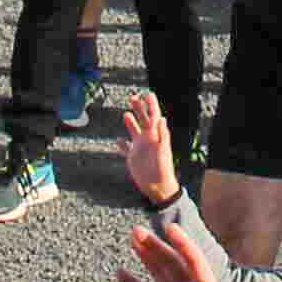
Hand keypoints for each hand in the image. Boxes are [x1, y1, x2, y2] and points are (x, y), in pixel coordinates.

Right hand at [111, 86, 179, 206]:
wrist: (158, 187)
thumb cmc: (163, 170)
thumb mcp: (163, 151)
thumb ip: (162, 135)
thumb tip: (162, 118)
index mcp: (155, 136)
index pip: (154, 116)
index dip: (151, 105)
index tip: (148, 94)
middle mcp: (148, 139)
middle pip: (143, 120)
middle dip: (139, 108)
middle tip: (133, 97)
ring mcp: (140, 148)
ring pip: (134, 131)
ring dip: (131, 122)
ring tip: (126, 113)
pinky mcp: (133, 158)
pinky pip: (126, 149)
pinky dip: (121, 145)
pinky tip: (118, 141)